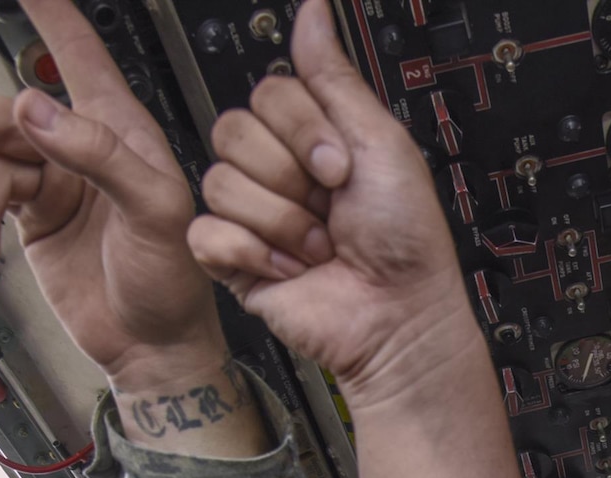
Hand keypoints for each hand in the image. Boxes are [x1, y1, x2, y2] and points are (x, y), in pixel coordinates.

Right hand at [0, 0, 223, 391]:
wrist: (153, 350)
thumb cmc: (175, 284)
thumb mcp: (154, 214)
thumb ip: (99, 156)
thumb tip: (33, 109)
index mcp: (122, 133)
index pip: (81, 55)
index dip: (50, 15)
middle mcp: (83, 148)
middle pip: (5, 116)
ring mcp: (55, 181)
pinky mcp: (32, 216)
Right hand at [187, 0, 474, 408]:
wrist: (398, 315)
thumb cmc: (405, 239)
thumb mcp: (382, 142)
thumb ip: (335, 77)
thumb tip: (315, 11)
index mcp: (311, 138)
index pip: (268, 95)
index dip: (302, 130)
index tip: (342, 166)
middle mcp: (277, 171)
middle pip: (232, 131)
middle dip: (291, 176)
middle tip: (331, 207)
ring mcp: (252, 215)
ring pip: (219, 181)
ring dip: (282, 222)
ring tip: (318, 246)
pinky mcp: (232, 260)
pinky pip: (206, 233)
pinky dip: (252, 253)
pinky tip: (289, 268)